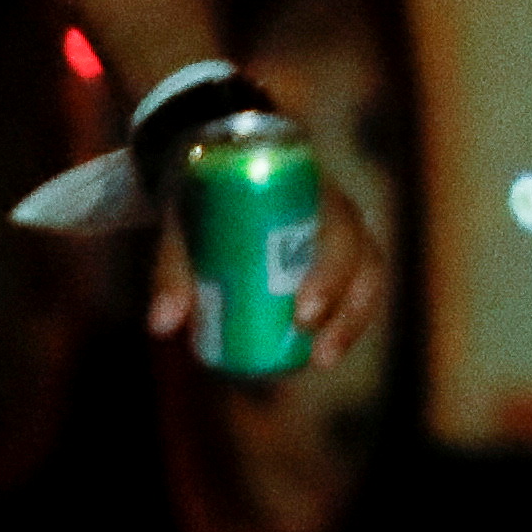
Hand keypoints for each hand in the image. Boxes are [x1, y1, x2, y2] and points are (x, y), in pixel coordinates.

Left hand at [149, 169, 389, 372]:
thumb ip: (173, 269)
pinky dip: (347, 320)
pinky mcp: (342, 255)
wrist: (217, 171)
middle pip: (359, 255)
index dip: (328, 274)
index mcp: (305, 191)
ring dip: (352, 319)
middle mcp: (335, 209)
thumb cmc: (205, 198)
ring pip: (369, 275)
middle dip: (339, 301)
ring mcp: (345, 232)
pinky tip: (326, 353)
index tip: (302, 314)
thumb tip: (161, 326)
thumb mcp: (184, 225)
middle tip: (306, 334)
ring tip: (323, 359)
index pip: (335, 226)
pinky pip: (360, 288)